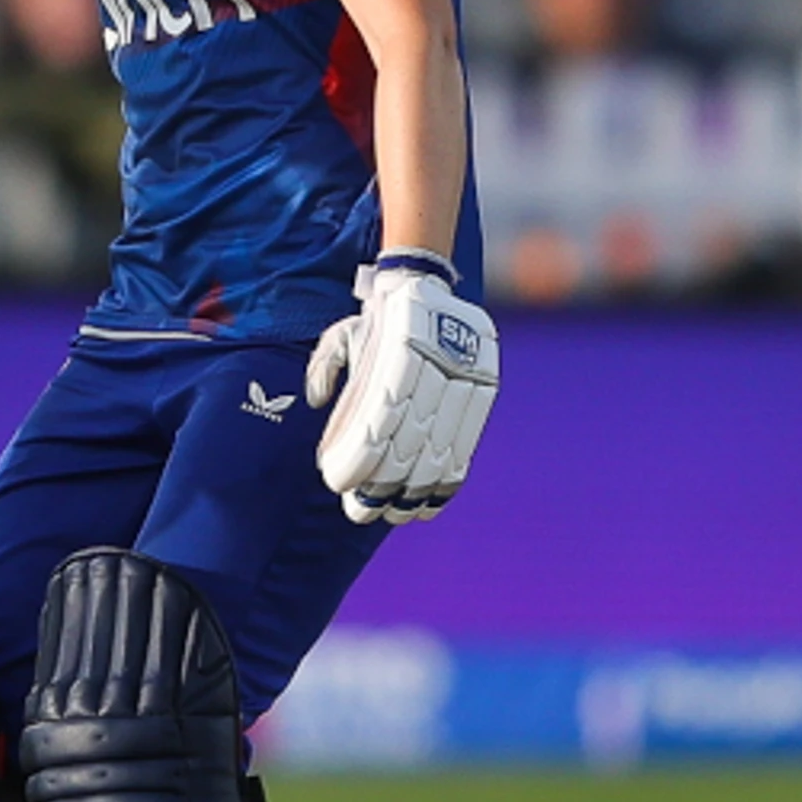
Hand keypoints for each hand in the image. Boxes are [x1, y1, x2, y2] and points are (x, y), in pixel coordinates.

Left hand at [303, 257, 498, 524]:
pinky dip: (450, 477)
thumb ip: (324, 367)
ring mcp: (466, 378)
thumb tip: (317, 401)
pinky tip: (430, 503)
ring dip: (417, 489)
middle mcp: (438, 366)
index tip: (338, 482)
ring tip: (395, 516)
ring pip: (441, 447)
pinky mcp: (484, 389)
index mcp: (400, 351)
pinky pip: (467, 442)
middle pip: (409, 440)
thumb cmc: (373, 321)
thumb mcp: (340, 334)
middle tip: (359, 512)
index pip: (379, 417)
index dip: (360, 455)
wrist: (427, 286)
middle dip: (384, 483)